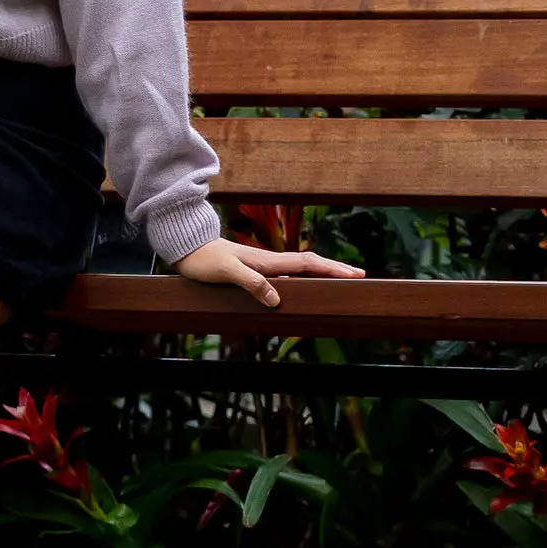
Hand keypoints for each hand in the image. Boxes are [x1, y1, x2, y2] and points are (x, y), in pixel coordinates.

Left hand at [172, 234, 362, 306]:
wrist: (187, 248)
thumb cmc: (204, 260)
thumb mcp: (226, 272)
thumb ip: (251, 283)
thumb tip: (277, 299)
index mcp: (267, 261)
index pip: (306, 263)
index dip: (331, 268)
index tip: (354, 273)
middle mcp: (269, 261)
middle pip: (309, 263)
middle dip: (335, 268)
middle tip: (359, 274)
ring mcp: (262, 264)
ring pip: (299, 267)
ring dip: (321, 271)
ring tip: (340, 278)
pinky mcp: (254, 269)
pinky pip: (286, 273)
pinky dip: (302, 277)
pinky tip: (304, 285)